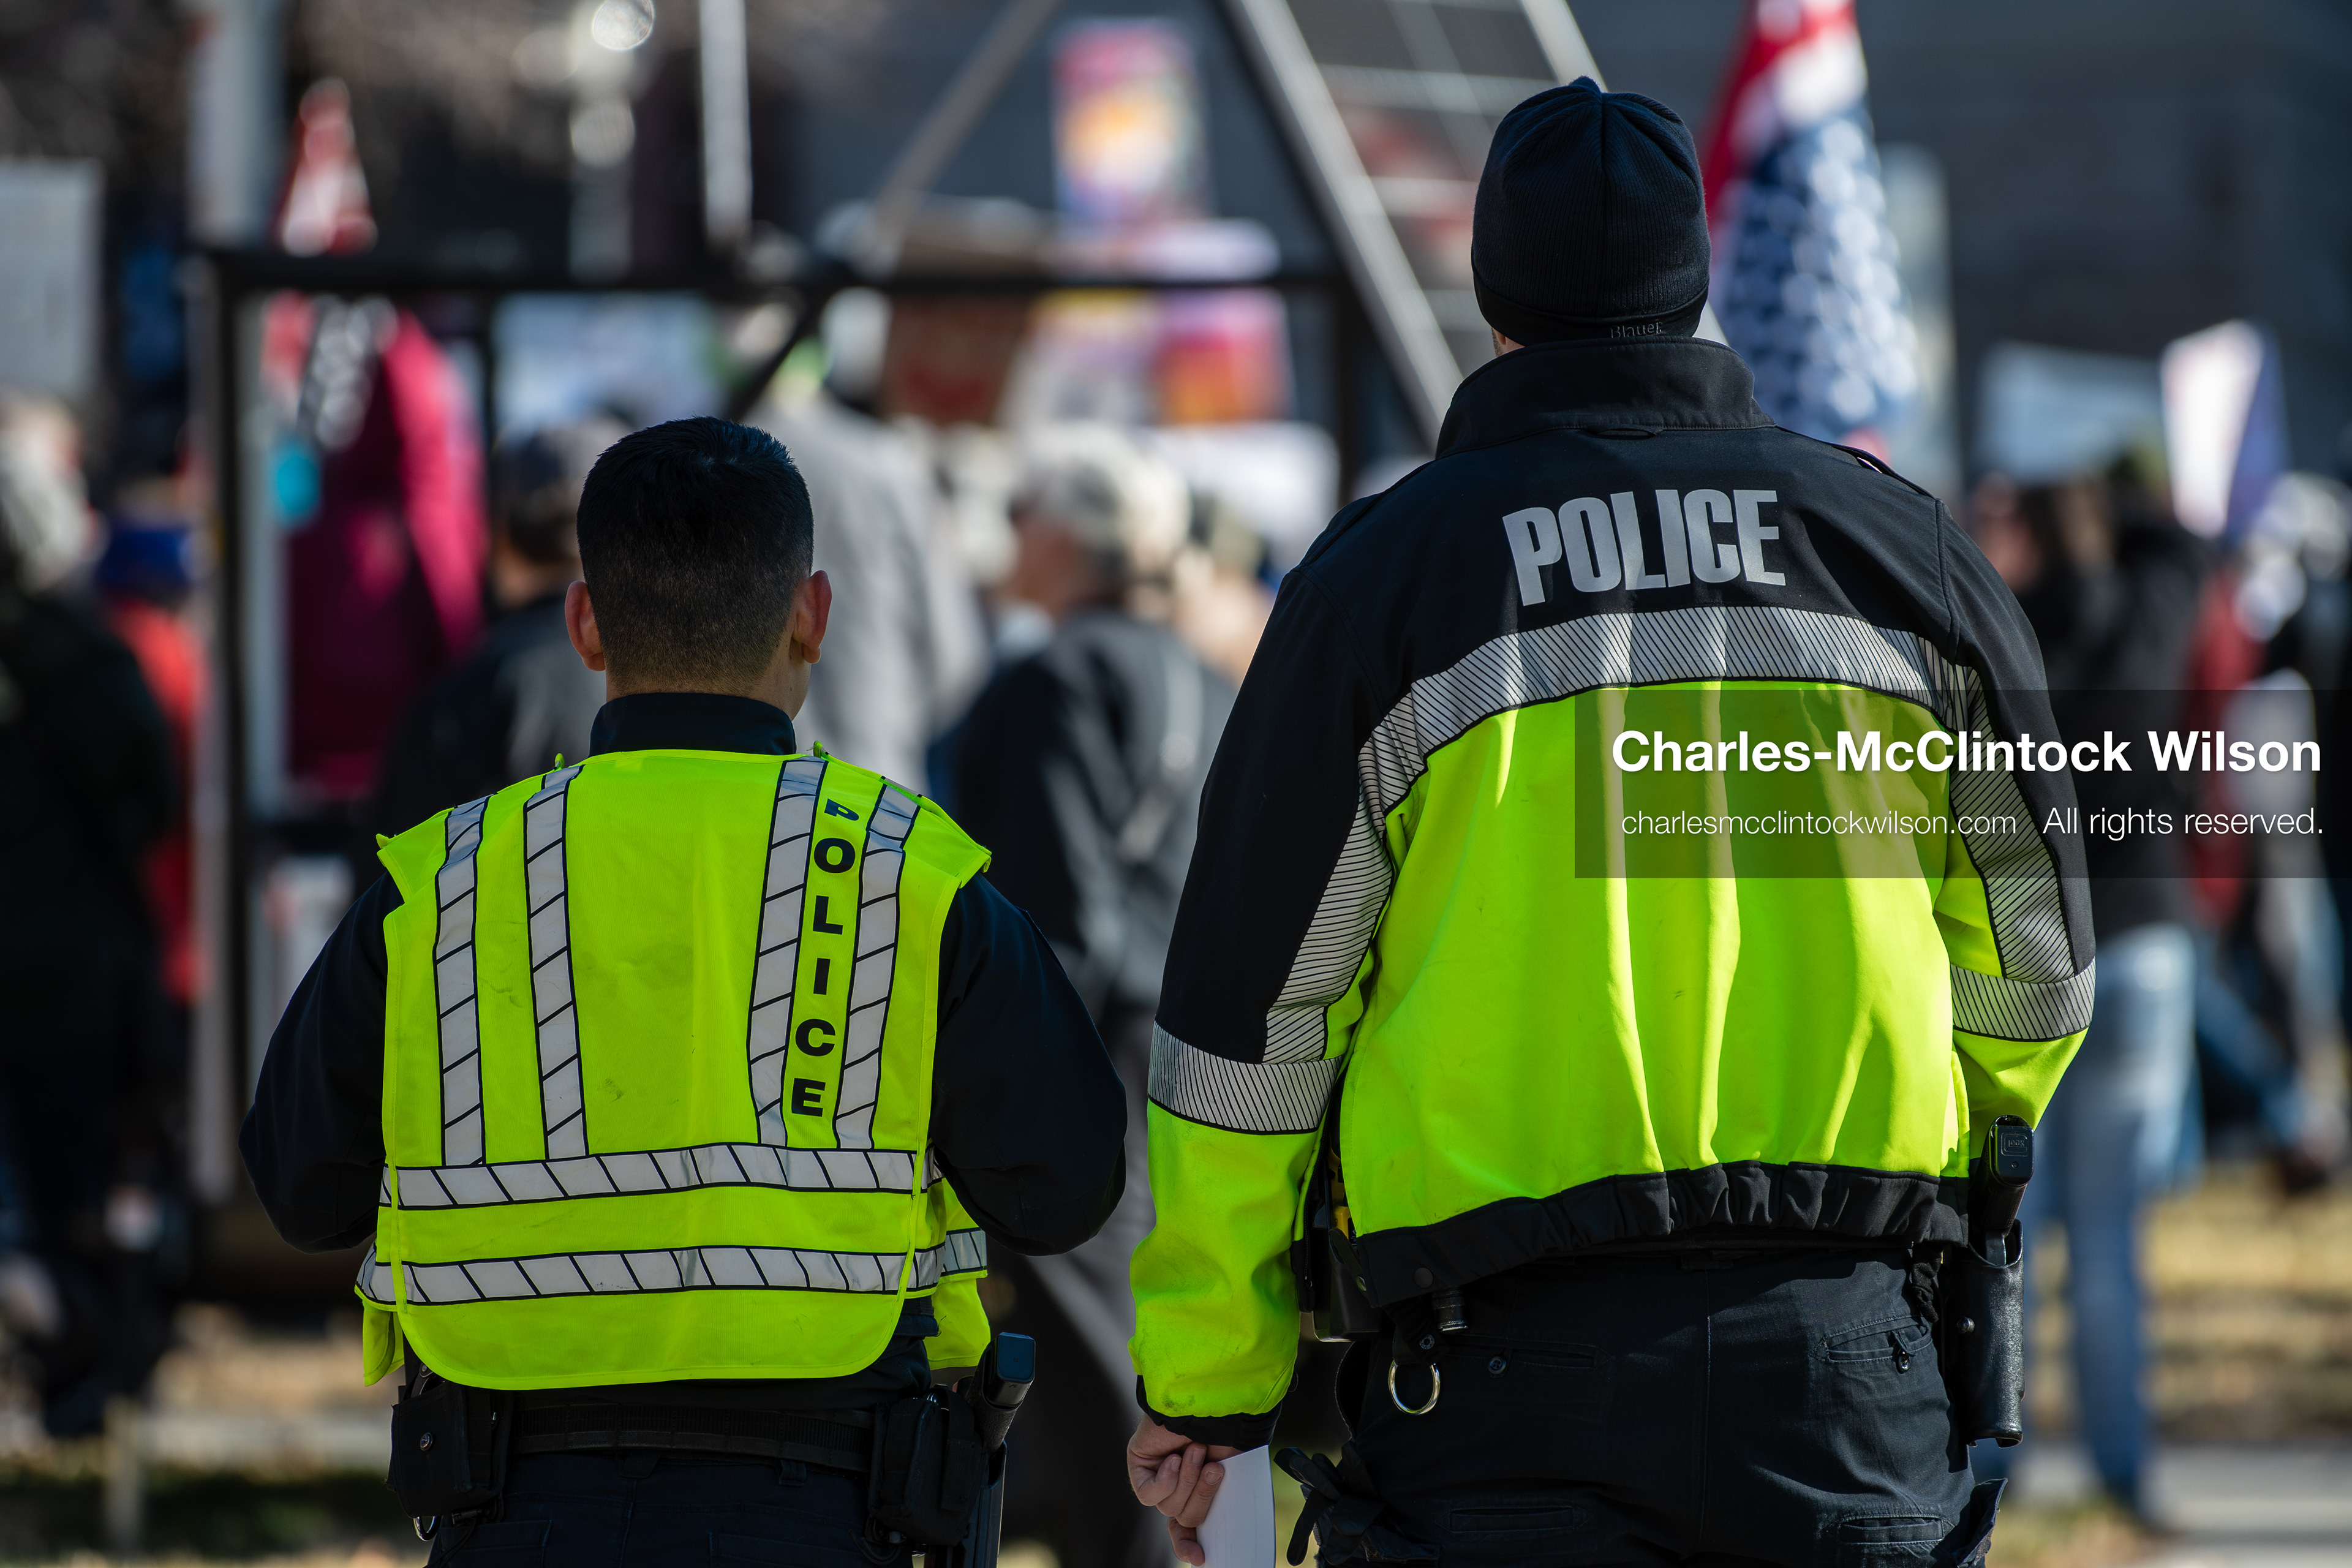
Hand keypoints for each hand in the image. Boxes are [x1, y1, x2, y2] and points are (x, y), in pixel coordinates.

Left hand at [1127, 1415, 1241, 1565]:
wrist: (1210, 1399)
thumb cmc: (1226, 1428)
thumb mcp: (1234, 1469)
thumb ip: (1224, 1497)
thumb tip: (1216, 1532)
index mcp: (1199, 1487)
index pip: (1189, 1528)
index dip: (1191, 1544)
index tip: (1202, 1559)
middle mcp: (1177, 1485)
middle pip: (1186, 1517)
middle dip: (1202, 1496)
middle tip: (1214, 1469)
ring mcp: (1157, 1476)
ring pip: (1169, 1507)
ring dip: (1187, 1480)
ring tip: (1195, 1450)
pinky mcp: (1139, 1466)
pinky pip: (1150, 1494)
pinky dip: (1165, 1480)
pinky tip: (1173, 1459)